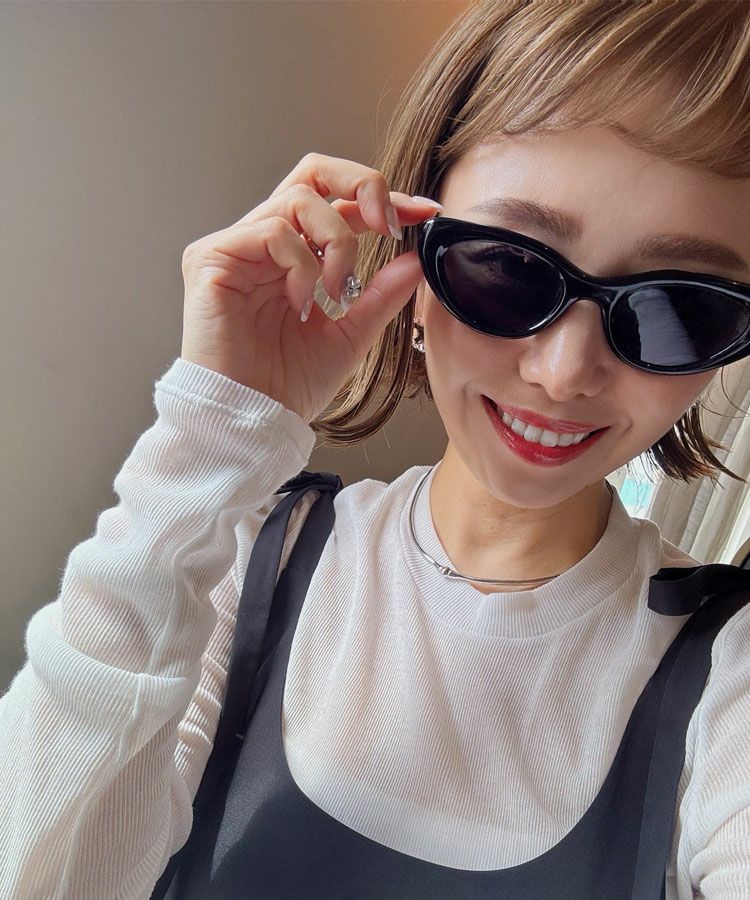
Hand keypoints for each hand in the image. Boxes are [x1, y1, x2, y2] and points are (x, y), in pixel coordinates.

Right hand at [179, 152, 440, 422]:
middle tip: (388, 224)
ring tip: (337, 293)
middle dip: (362, 185)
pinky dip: (302, 265)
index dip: (382, 199)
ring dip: (336, 243)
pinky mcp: (211, 257)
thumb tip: (418, 258)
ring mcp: (236, 246)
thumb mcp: (352, 333)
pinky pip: (273, 231)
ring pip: (300, 199)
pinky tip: (302, 303)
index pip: (338, 203)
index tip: (425, 213)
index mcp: (294, 256)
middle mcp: (263, 241)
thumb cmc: (290, 383)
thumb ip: (382, 293)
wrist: (252, 418)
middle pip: (313, 171)